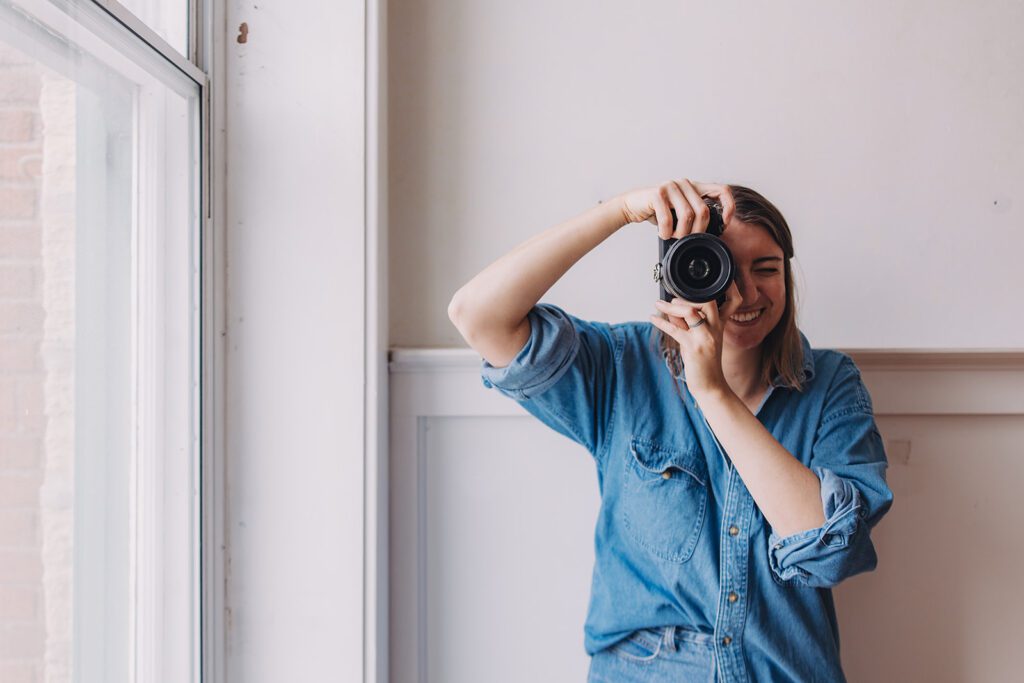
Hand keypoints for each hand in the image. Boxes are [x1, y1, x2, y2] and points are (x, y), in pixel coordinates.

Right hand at [616, 179, 735, 239]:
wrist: (631, 205)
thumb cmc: (657, 211)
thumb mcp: (679, 212)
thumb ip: (694, 214)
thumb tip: (713, 231)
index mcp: (694, 187)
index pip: (722, 191)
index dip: (728, 207)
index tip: (724, 223)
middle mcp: (685, 183)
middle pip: (703, 211)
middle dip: (697, 231)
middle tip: (687, 239)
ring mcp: (671, 186)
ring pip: (687, 215)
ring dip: (681, 233)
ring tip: (673, 236)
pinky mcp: (657, 193)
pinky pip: (668, 218)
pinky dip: (666, 231)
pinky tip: (663, 233)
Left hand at [650, 281, 742, 398]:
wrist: (711, 386)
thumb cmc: (703, 362)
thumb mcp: (697, 339)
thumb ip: (685, 323)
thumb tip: (671, 309)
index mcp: (720, 325)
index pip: (731, 301)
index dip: (726, 288)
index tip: (703, 281)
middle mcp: (715, 329)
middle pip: (708, 301)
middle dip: (688, 295)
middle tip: (672, 297)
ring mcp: (706, 338)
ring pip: (690, 312)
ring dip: (672, 307)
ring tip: (659, 305)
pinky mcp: (694, 348)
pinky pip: (675, 330)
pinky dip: (661, 323)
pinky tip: (652, 319)